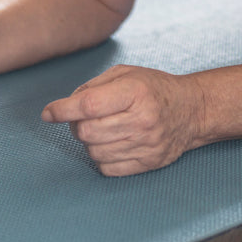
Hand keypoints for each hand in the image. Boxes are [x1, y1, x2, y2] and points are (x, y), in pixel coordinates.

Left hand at [42, 65, 205, 175]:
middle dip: (77, 125)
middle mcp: (142, 120)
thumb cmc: (154, 88)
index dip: (63, 110)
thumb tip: (61, 109)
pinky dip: (102, 157)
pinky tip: (112, 143)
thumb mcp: (126, 73)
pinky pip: (107, 168)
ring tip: (103, 129)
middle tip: (85, 118)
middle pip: (87, 131)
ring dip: (90, 141)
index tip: (49, 113)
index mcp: (136, 92)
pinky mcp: (148, 162)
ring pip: (94, 152)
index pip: (89, 105)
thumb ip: (93, 87)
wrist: (192, 110)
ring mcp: (146, 144)